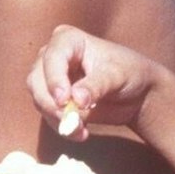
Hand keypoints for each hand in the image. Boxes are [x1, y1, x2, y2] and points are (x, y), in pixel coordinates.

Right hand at [29, 26, 160, 138]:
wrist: (137, 94)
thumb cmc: (130, 74)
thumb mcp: (117, 77)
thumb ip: (96, 86)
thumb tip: (76, 100)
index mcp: (68, 40)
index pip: (52, 57)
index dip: (54, 79)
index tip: (64, 100)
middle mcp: (53, 56)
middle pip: (36, 79)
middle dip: (51, 104)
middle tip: (71, 122)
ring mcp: (50, 78)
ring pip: (39, 100)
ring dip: (58, 119)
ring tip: (81, 131)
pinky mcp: (53, 99)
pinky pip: (48, 115)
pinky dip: (62, 127)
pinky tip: (81, 133)